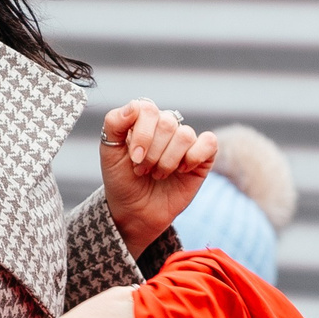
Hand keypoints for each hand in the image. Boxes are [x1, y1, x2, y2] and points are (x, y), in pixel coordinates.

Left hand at [100, 98, 216, 258]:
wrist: (135, 211)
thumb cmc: (122, 180)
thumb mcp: (109, 152)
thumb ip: (114, 124)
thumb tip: (133, 106)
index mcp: (143, 119)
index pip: (148, 109)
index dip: (142, 135)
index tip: (133, 159)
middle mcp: (166, 126)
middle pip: (167, 123)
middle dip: (153, 153)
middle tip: (143, 170)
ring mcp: (185, 141)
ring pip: (185, 135)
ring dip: (168, 161)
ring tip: (158, 174)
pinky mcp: (203, 156)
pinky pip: (209, 143)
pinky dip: (194, 157)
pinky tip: (182, 170)